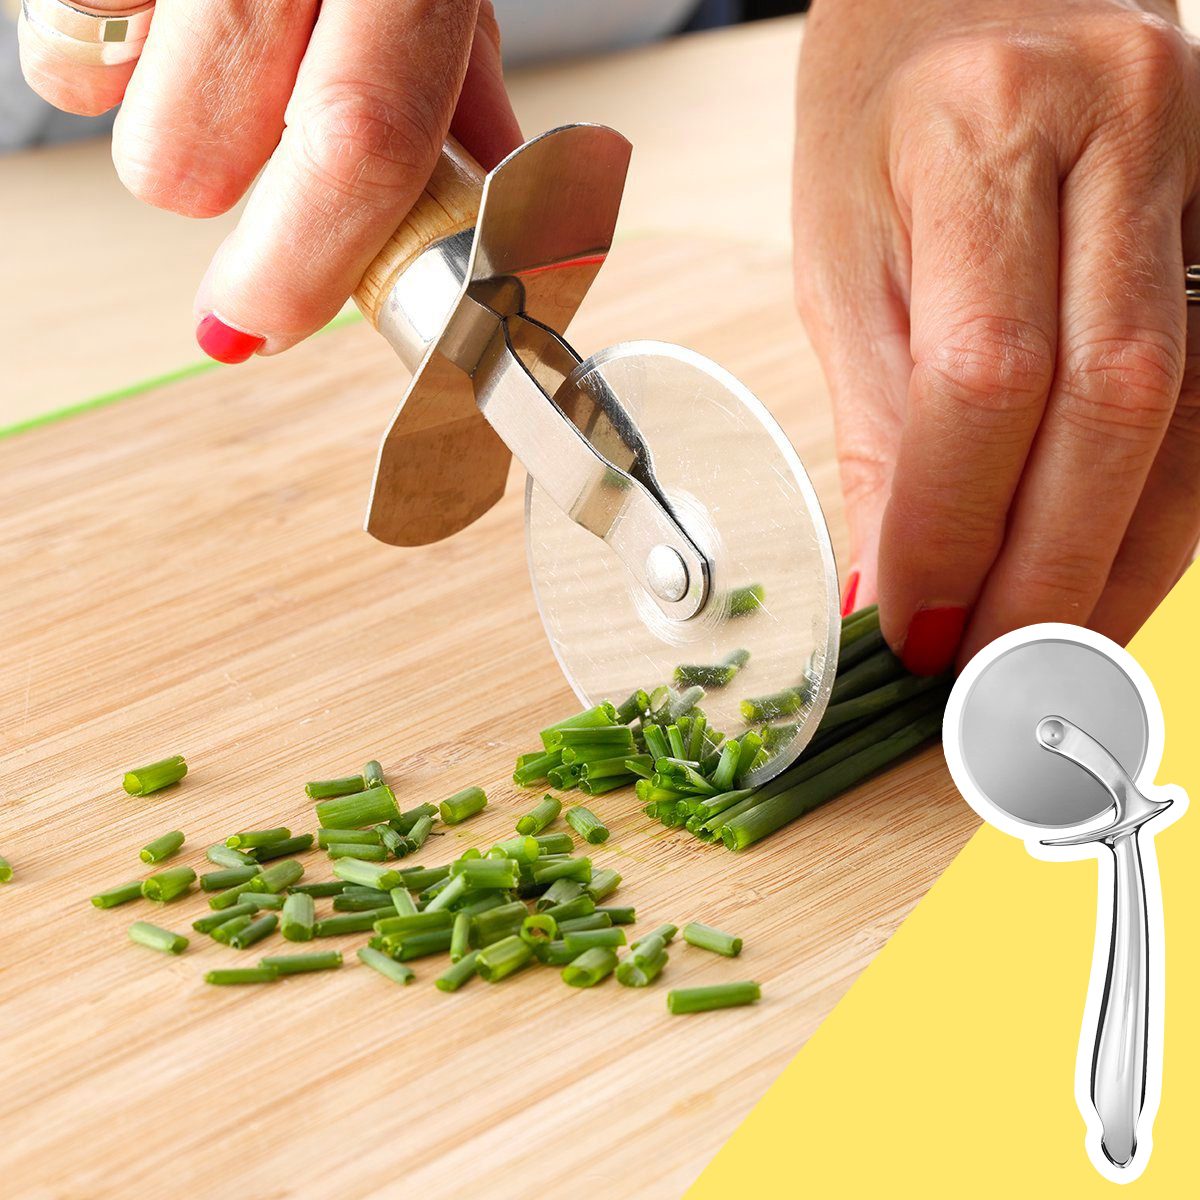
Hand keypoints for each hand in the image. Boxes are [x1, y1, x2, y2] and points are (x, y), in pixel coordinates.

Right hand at [19, 0, 520, 361]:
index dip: (303, 263)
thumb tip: (478, 204)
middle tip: (246, 129)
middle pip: (187, 156)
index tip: (256, 325)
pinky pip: (43, 16)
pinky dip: (83, 30)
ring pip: (80, 92)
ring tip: (194, 30)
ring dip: (137, 99)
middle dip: (209, 187)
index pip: (358, 139)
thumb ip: (457, 82)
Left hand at [794, 0, 1199, 671]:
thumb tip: (898, 584)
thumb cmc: (884, 116)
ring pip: (1196, 407)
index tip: (914, 628)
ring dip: (1126, 560)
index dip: (955, 526)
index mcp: (989, 127)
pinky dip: (1169, 501)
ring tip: (1053, 653)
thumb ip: (884, 423)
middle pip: (1118, 403)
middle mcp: (1129, 126)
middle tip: (990, 675)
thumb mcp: (846, 256)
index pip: (986, 375)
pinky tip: (1116, 569)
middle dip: (1051, 570)